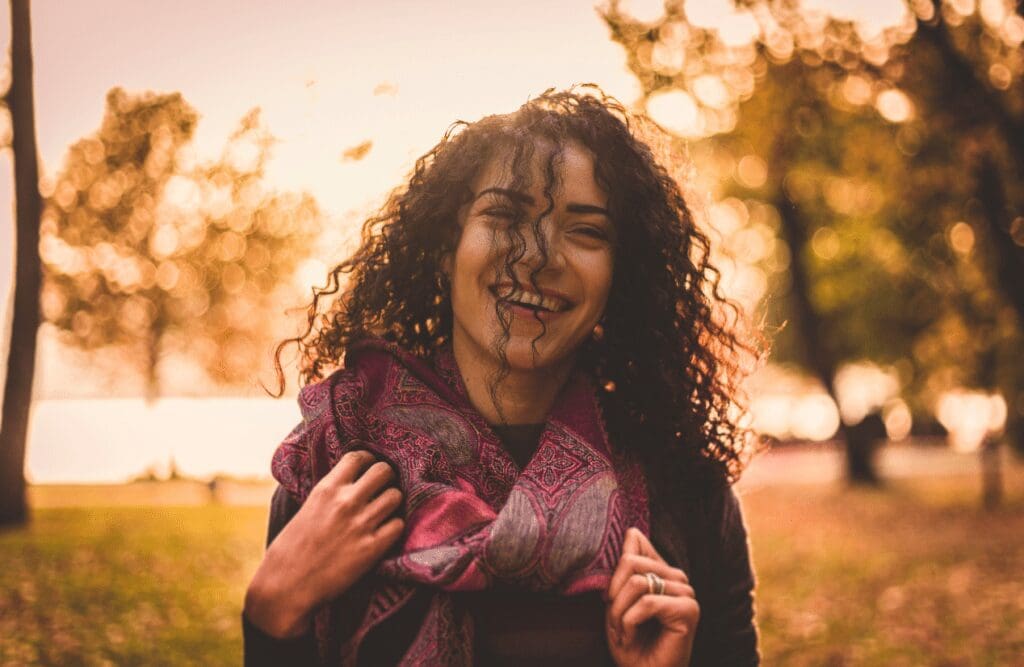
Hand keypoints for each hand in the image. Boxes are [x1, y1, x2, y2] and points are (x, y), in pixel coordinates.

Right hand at [244, 450, 404, 637]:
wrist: (286, 587)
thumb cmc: (290, 550)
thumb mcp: (306, 509)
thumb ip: (329, 494)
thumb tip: (349, 482)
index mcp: (326, 489)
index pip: (358, 457)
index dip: (369, 461)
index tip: (370, 469)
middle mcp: (346, 502)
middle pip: (384, 471)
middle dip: (386, 479)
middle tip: (382, 490)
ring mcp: (361, 524)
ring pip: (395, 496)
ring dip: (393, 503)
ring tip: (385, 512)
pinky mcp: (372, 548)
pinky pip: (398, 525)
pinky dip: (394, 527)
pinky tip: (385, 533)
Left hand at [605, 527, 699, 666]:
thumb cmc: (631, 643)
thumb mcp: (619, 600)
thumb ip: (626, 566)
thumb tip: (633, 530)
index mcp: (663, 572)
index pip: (635, 545)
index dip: (613, 574)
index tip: (610, 601)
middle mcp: (678, 579)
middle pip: (631, 562)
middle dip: (614, 596)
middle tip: (614, 623)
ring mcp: (686, 594)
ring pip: (637, 583)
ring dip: (619, 613)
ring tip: (622, 633)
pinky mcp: (689, 610)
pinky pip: (647, 603)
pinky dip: (629, 622)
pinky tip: (629, 638)